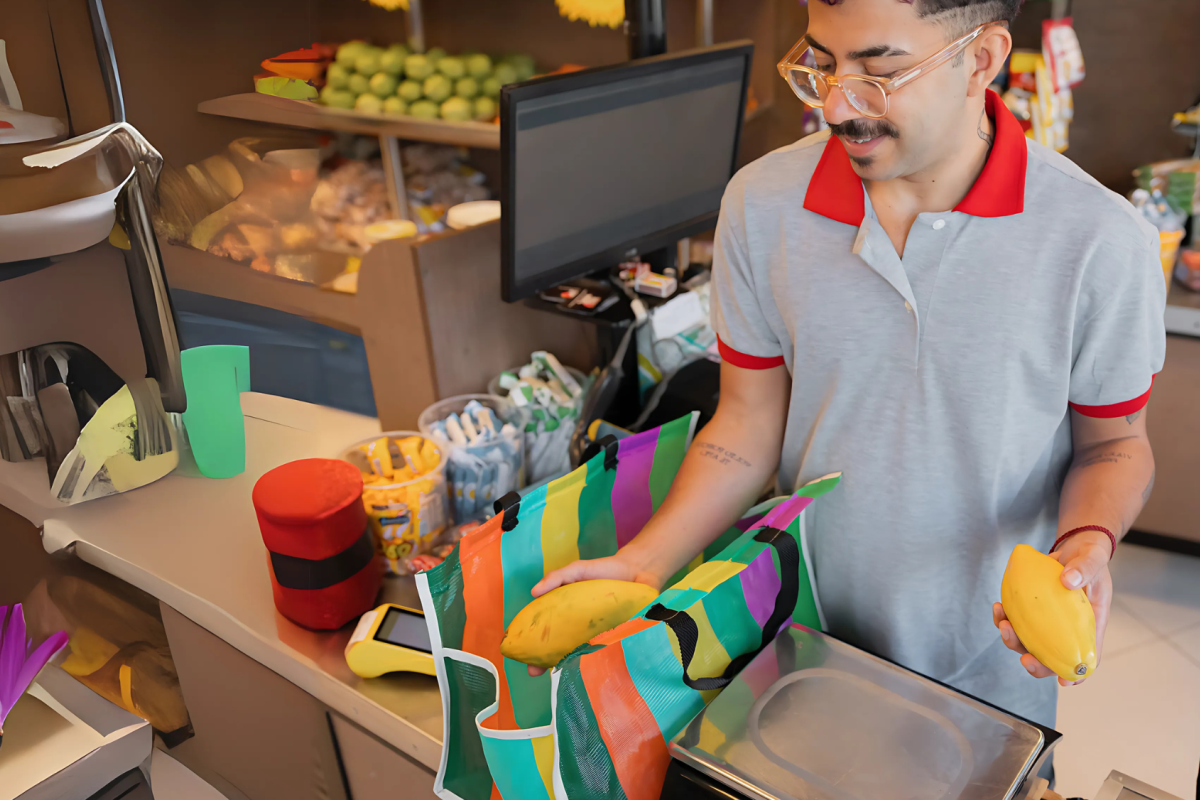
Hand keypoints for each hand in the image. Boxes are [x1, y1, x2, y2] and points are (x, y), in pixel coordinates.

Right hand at [524, 551, 661, 676]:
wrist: (637, 572)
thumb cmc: (604, 571)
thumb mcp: (577, 570)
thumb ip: (557, 577)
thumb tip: (534, 592)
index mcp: (566, 614)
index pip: (546, 632)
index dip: (533, 645)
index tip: (522, 656)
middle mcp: (579, 629)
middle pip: (558, 649)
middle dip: (544, 661)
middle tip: (534, 671)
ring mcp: (596, 636)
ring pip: (579, 655)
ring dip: (568, 665)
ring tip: (559, 671)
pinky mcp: (615, 640)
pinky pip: (603, 654)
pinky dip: (596, 662)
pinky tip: (589, 669)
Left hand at [993, 531, 1112, 685]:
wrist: (1074, 546)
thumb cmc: (1089, 558)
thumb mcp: (1093, 559)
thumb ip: (1084, 568)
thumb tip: (1068, 581)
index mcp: (1091, 624)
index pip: (1088, 656)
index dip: (1077, 672)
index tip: (1065, 681)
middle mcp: (1068, 628)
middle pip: (1053, 657)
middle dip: (1037, 663)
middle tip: (1025, 658)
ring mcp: (1048, 621)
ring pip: (1029, 642)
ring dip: (1013, 640)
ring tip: (1003, 624)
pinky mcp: (1032, 610)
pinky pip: (1016, 622)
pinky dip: (1004, 619)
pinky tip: (998, 608)